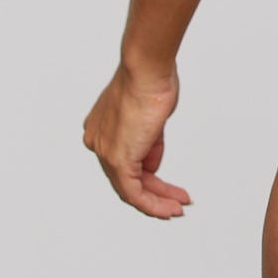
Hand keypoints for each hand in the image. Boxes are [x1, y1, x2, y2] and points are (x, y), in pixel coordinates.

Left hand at [82, 61, 191, 218]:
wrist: (145, 70)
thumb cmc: (150, 80)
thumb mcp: (152, 117)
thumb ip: (149, 143)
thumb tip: (152, 163)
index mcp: (101, 130)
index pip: (125, 160)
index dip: (148, 174)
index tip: (165, 183)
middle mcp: (98, 143)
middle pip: (128, 178)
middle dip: (155, 192)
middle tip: (175, 201)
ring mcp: (106, 153)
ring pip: (131, 189)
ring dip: (158, 201)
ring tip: (178, 207)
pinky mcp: (118, 161)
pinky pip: (134, 193)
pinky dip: (153, 203)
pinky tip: (169, 207)